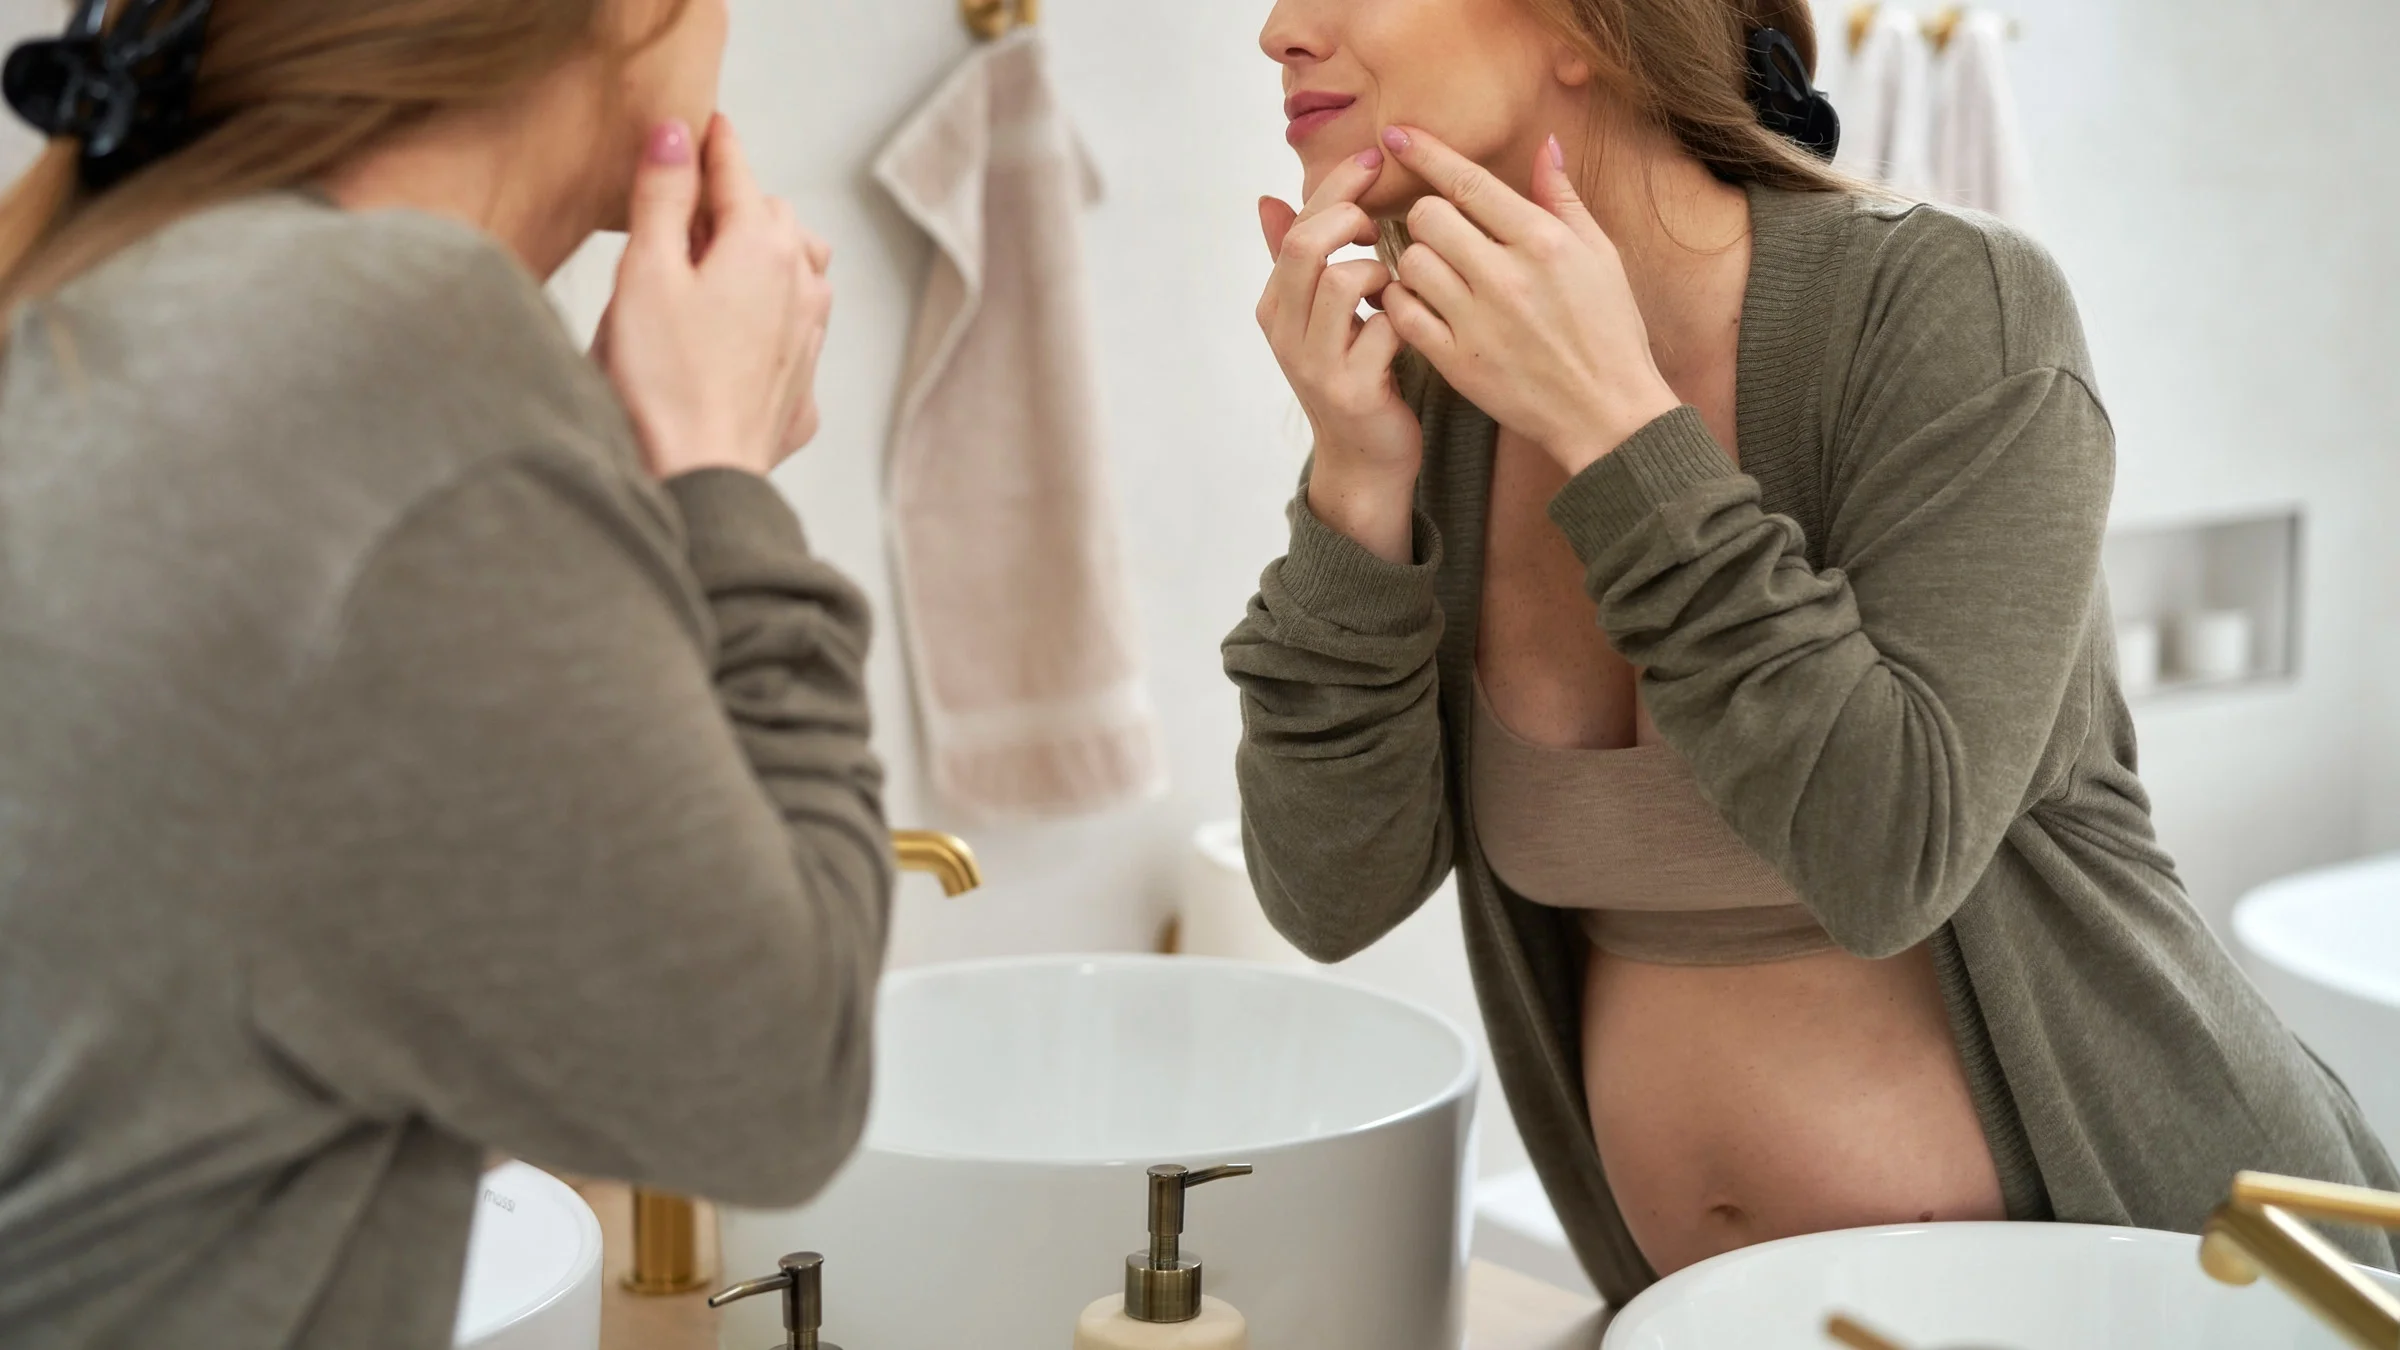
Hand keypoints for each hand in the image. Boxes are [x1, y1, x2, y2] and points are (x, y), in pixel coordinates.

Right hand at [599, 114, 834, 479]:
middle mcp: (802, 285)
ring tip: (712, 271)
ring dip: (760, 257)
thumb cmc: (663, 380)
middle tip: (682, 215)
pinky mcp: (801, 388)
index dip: (710, 147)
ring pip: (796, 270)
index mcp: (764, 244)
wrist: (700, 478)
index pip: (736, 171)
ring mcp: (810, 339)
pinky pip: (793, 330)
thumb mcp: (646, 272)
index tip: (701, 127)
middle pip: (772, 218)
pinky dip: (767, 316)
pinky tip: (728, 338)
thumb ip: (664, 196)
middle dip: (733, 206)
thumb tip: (677, 133)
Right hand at [1256, 147, 1421, 562]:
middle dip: (1350, 217)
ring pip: (1343, 282)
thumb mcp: (1317, 316)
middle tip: (1380, 223)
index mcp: (1275, 305)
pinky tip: (1411, 326)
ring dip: (1381, 271)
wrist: (1364, 458)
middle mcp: (1285, 332)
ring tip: (1394, 285)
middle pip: (1306, 246)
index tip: (1373, 162)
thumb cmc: (1353, 373)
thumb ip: (1296, 260)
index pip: (1297, 226)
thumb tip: (1267, 200)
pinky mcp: (1352, 390)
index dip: (1336, 188)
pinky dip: (1404, 317)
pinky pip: (1384, 327)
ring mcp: (1315, 363)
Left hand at [1377, 127, 1680, 475]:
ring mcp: (1478, 322)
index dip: (1426, 153)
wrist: (1607, 411)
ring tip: (1437, 272)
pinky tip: (1422, 303)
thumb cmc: (1609, 329)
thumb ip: (1563, 200)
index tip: (1397, 134)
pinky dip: (1402, 303)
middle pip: (1427, 217)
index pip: (1468, 182)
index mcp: (1542, 242)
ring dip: (1414, 261)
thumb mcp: (1601, 255)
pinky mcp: (1458, 362)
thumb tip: (1545, 146)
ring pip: (1409, 263)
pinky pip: (1404, 314)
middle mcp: (1506, 277)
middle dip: (1426, 216)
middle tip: (1441, 232)